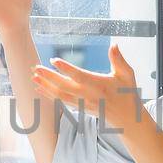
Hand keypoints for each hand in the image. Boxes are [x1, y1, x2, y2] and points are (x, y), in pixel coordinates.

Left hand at [32, 46, 148, 135]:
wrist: (126, 118)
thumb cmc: (127, 93)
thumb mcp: (127, 74)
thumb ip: (119, 60)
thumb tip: (114, 44)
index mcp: (100, 85)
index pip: (80, 76)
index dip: (66, 69)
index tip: (54, 60)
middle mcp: (89, 95)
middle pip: (65, 86)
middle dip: (49, 77)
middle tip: (36, 68)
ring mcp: (82, 103)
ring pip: (60, 95)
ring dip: (46, 86)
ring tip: (34, 77)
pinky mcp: (79, 108)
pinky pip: (61, 101)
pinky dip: (49, 95)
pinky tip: (40, 88)